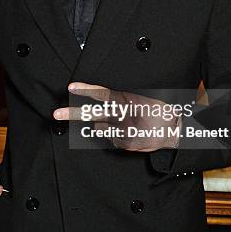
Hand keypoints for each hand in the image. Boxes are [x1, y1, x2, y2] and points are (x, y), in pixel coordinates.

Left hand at [53, 82, 179, 151]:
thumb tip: (105, 99)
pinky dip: (113, 135)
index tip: (71, 87)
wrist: (174, 131)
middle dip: (72, 113)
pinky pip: (111, 138)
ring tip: (116, 122)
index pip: (102, 94)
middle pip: (92, 113)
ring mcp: (121, 132)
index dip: (86, 90)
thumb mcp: (142, 98)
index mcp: (126, 101)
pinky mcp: (124, 144)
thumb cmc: (158, 111)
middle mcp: (122, 116)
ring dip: (101, 124)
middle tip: (56, 114)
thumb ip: (122, 99)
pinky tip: (125, 132)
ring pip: (99, 127)